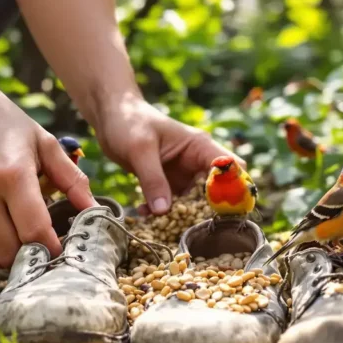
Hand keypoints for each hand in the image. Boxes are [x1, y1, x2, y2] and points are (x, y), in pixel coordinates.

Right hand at [0, 77, 93, 267]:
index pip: (35, 232)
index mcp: (12, 176)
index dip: (53, 248)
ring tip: (27, 236)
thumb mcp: (43, 142)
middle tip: (49, 244)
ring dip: (14, 255)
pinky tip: (5, 226)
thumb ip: (72, 179)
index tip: (66, 249)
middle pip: (13, 252)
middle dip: (35, 255)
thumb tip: (95, 211)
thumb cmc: (1, 120)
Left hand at [94, 94, 242, 214]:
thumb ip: (153, 180)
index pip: (231, 168)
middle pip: (216, 192)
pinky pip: (172, 205)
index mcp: (200, 147)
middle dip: (203, 212)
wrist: (110, 116)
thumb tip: (163, 212)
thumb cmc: (128, 122)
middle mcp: (197, 162)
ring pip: (193, 203)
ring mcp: (184, 175)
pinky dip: (160, 212)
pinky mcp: (169, 184)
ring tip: (157, 222)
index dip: (232, 189)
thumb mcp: (140, 149)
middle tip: (184, 225)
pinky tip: (143, 212)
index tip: (218, 210)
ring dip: (178, 216)